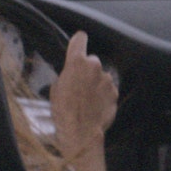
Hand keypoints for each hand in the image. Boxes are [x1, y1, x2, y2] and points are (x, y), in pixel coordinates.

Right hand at [49, 31, 117, 159]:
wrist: (81, 132)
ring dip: (95, 83)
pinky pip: (108, 89)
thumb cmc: (64, 111)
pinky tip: (94, 106)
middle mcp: (95, 66)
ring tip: (86, 100)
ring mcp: (107, 79)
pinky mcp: (115, 92)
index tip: (79, 43)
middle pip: (91, 61)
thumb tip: (71, 74)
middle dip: (87, 70)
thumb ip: (66, 74)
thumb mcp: (56, 88)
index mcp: (76, 62)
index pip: (80, 38)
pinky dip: (103, 95)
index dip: (79, 42)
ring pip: (100, 76)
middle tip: (79, 85)